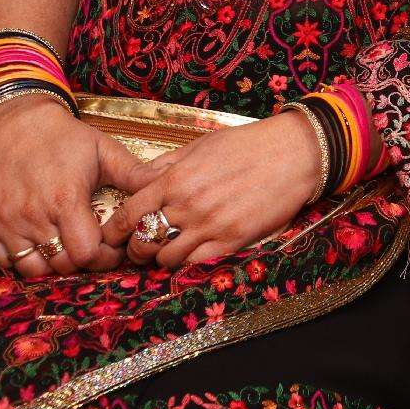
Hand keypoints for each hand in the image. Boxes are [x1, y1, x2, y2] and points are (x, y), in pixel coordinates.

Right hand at [0, 94, 156, 278]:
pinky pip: (2, 262)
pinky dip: (22, 261)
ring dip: (53, 264)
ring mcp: (7, 223)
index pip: (87, 252)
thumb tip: (168, 184)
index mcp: (66, 199)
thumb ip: (134, 174)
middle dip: (84, 262)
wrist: (17, 124)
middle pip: (62, 264)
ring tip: (68, 247)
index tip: (113, 246)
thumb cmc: (66, 138)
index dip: (105, 256)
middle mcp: (34, 216)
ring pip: (32, 268)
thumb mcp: (104, 150)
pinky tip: (41, 246)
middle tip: (95, 248)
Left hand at [99, 112, 325, 267]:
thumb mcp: (202, 145)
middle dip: (136, 248)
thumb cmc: (249, 144)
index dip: (114, 231)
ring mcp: (211, 225)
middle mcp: (189, 205)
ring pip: (166, 258)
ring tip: (169, 250)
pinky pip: (196, 264)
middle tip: (140, 247)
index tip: (113, 236)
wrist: (296, 153)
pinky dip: (189, 262)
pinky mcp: (233, 240)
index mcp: (176, 179)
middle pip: (143, 242)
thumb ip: (167, 165)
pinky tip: (193, 252)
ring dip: (163, 257)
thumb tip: (139, 179)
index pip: (129, 214)